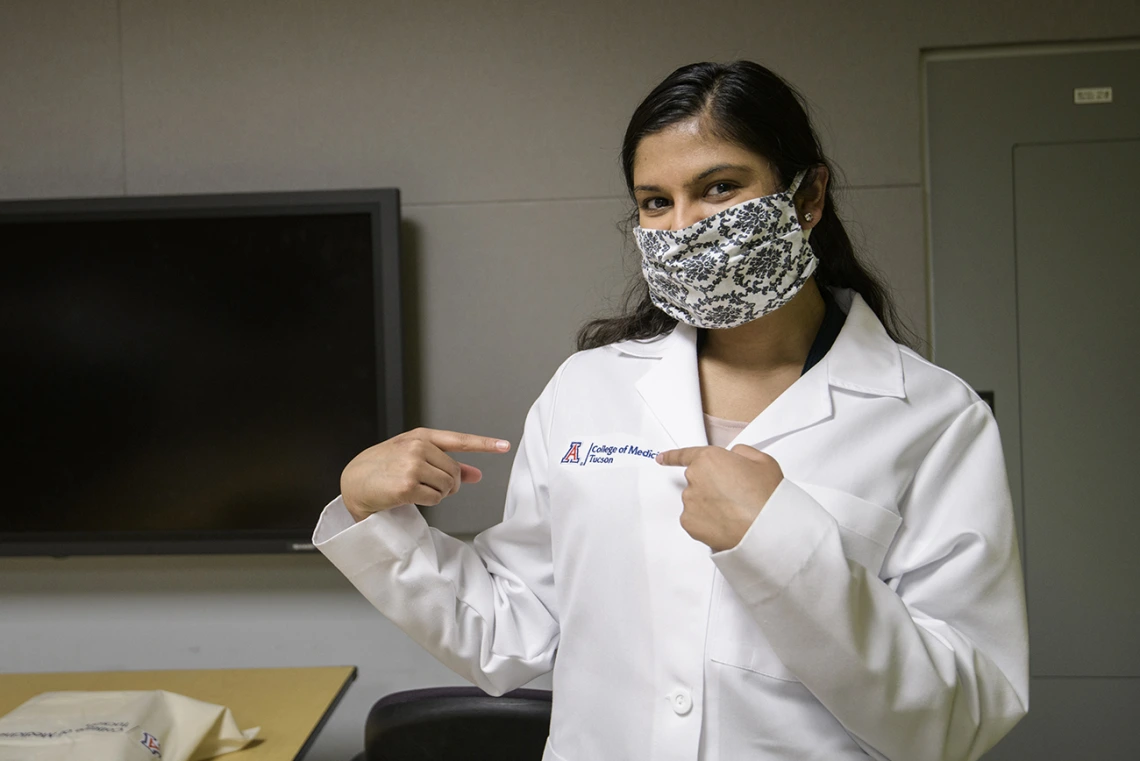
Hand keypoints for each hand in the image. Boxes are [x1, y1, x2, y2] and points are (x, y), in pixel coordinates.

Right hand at [340, 428, 510, 521]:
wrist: (354, 482)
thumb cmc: (384, 468)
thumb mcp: (415, 458)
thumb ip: (447, 463)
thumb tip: (476, 474)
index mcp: (422, 436)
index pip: (459, 439)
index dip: (484, 443)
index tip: (504, 446)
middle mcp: (418, 447)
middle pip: (455, 472)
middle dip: (448, 484)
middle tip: (427, 487)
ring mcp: (413, 465)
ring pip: (448, 486)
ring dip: (437, 494)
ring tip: (416, 490)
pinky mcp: (407, 485)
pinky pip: (436, 499)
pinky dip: (428, 502)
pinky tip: (409, 497)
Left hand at [656, 444, 783, 550]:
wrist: (766, 529)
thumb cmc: (767, 496)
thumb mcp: (762, 461)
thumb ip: (741, 453)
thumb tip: (733, 457)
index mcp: (709, 459)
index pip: (685, 455)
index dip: (672, 457)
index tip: (661, 458)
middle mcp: (694, 478)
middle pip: (697, 481)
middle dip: (711, 487)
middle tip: (735, 497)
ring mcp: (689, 501)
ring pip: (696, 502)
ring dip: (710, 506)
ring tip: (734, 513)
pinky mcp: (689, 523)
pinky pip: (695, 520)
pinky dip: (707, 522)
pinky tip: (725, 523)